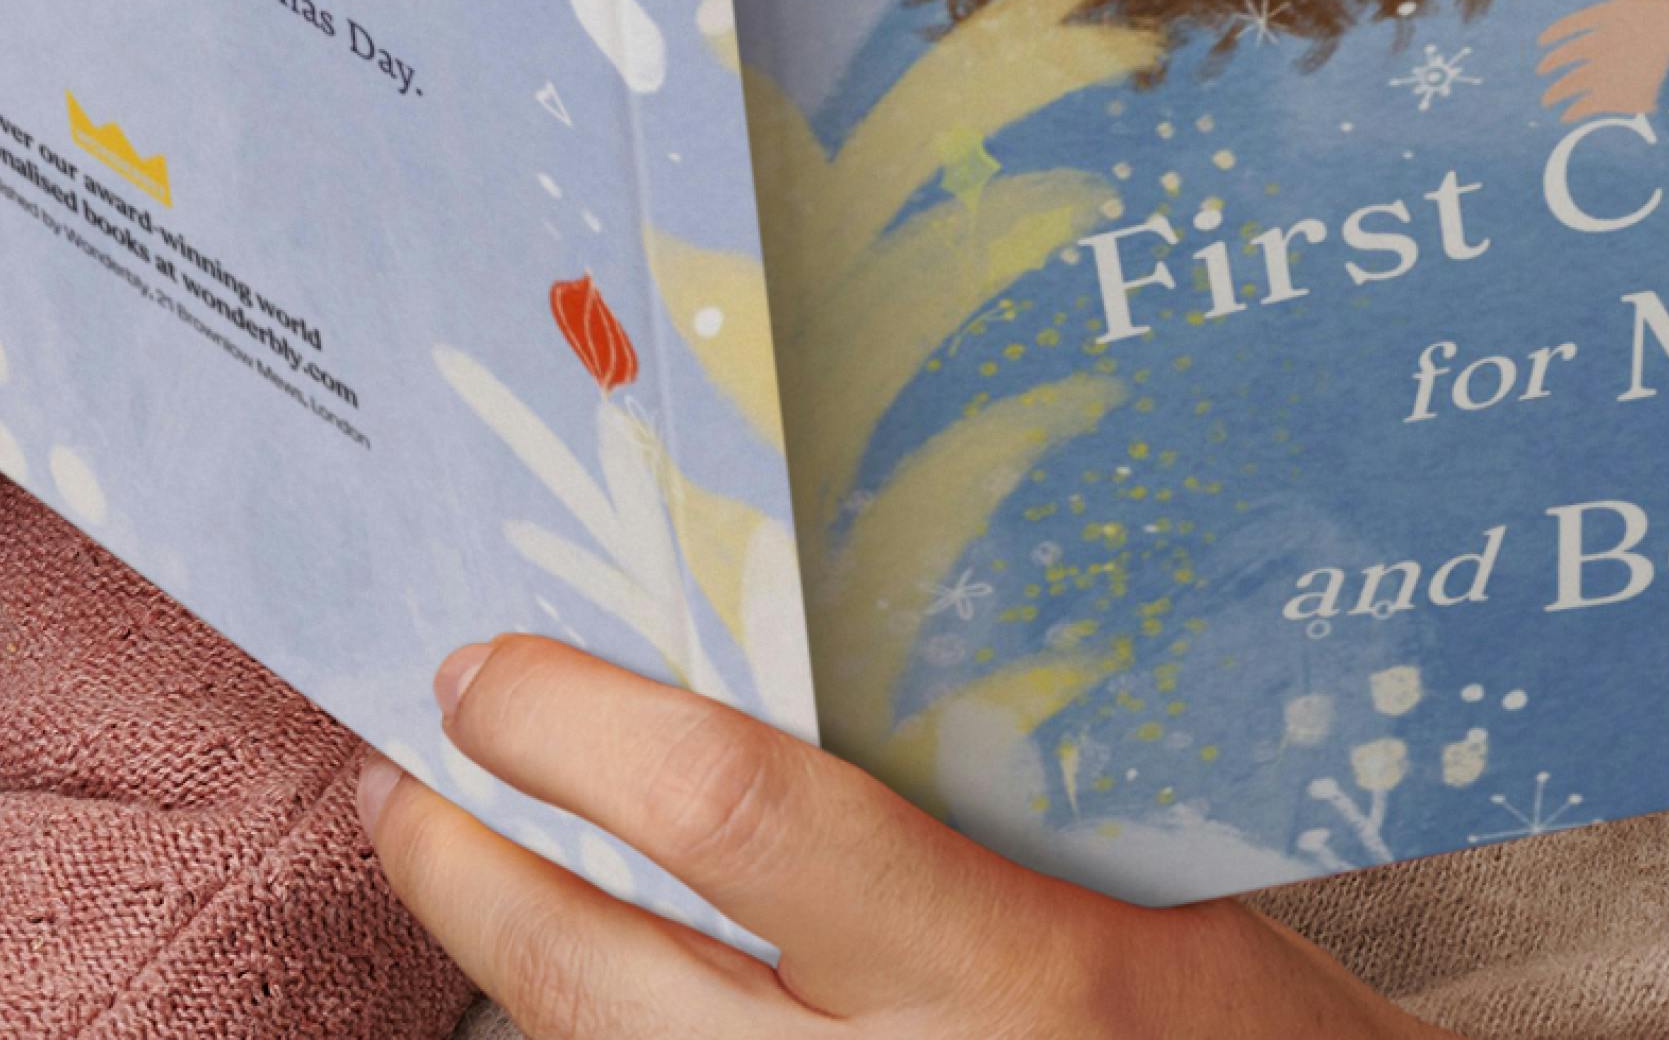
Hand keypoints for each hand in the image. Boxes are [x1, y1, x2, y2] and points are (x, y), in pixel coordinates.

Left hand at [358, 640, 1428, 1038]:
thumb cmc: (1267, 1033)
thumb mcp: (1152, 885)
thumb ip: (979, 806)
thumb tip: (779, 674)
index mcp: (1016, 959)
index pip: (740, 814)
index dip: (582, 734)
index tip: (488, 665)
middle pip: (605, 982)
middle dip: (468, 871)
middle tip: (401, 771)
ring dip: (501, 969)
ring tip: (445, 864)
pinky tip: (572, 987)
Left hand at [1536, 0, 1668, 122]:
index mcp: (1611, 15)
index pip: (1572, 25)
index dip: (1555, 34)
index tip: (1542, 43)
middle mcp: (1603, 40)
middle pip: (1567, 55)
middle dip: (1553, 63)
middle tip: (1541, 70)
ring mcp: (1608, 69)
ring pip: (1571, 83)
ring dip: (1557, 92)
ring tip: (1547, 100)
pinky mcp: (1616, 96)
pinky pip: (1585, 106)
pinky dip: (1573, 111)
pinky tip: (1566, 117)